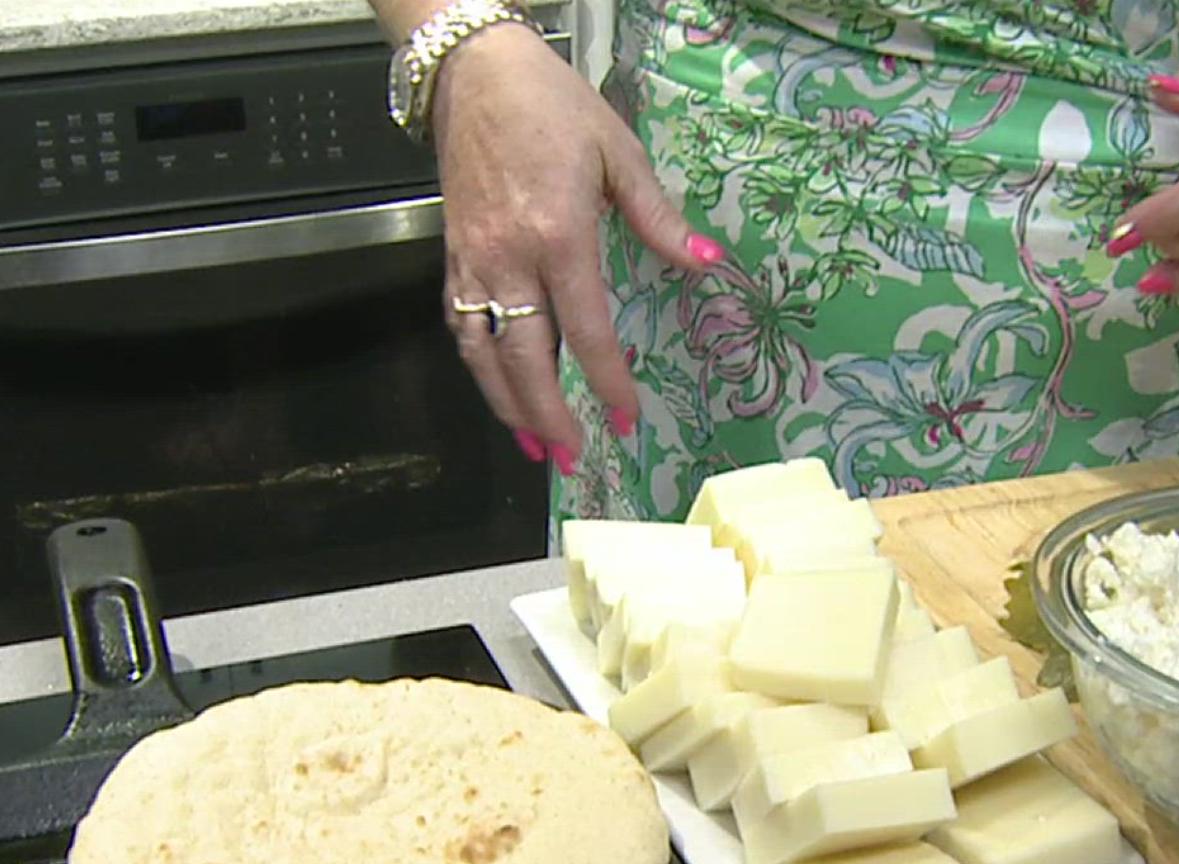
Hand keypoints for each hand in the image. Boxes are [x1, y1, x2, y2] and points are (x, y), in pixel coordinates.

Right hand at [432, 26, 723, 468]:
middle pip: (525, 358)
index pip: (587, 330)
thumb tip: (711, 264)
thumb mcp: (619, 154)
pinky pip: (461, 326)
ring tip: (534, 445)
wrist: (475, 71)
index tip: (627, 419)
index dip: (607, 382)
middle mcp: (509, 258)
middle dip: (548, 416)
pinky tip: (501, 391)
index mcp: (558, 234)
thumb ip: (660, 219)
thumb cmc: (553, 106)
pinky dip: (480, 367)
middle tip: (571, 460)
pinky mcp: (452, 255)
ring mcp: (473, 260)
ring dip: (507, 406)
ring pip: (483, 353)